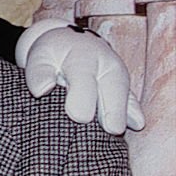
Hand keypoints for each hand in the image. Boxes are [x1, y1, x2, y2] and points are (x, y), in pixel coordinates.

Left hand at [16, 20, 143, 134]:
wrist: (68, 43)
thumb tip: (40, 90)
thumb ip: (38, 73)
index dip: (82, 96)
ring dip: (121, 114)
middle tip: (111, 129)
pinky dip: (134, 111)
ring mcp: (117, 75)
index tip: (78, 116)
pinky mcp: (122, 86)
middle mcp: (105, 65)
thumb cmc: (51, 56)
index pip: (84, 76)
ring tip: (117, 131)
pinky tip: (137, 124)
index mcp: (81, 57)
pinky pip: (130, 98)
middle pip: (112, 87)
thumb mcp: (39, 58)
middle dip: (111, 108)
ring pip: (123, 94)